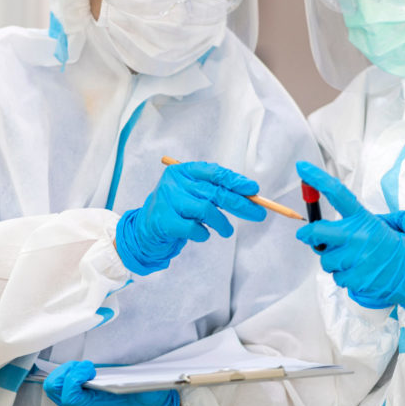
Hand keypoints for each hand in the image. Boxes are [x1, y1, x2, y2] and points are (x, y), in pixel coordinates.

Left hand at [43, 360, 178, 405]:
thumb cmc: (147, 402)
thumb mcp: (151, 394)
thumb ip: (144, 387)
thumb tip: (142, 378)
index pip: (70, 398)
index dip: (74, 379)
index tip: (91, 369)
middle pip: (54, 390)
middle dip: (65, 373)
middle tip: (85, 367)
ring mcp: (78, 402)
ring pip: (54, 386)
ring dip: (65, 371)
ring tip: (85, 367)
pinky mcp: (79, 395)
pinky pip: (60, 383)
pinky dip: (67, 372)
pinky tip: (84, 370)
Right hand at [116, 161, 265, 274]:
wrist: (146, 228)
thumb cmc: (176, 209)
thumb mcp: (192, 193)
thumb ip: (215, 191)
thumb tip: (251, 196)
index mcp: (183, 171)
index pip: (214, 172)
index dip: (236, 181)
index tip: (254, 190)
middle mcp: (174, 182)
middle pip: (214, 191)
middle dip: (240, 203)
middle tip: (259, 214)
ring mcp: (168, 200)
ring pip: (206, 209)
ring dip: (222, 223)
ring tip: (226, 231)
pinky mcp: (165, 221)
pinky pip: (194, 228)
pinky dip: (203, 234)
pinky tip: (202, 234)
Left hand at [294, 161, 404, 320]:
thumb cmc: (402, 248)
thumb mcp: (399, 224)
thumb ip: (397, 216)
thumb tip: (399, 222)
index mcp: (365, 220)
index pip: (338, 194)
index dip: (318, 179)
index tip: (302, 167)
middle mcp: (358, 238)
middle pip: (317, 232)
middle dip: (308, 234)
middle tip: (308, 235)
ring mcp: (355, 260)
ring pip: (326, 259)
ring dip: (334, 260)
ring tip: (356, 259)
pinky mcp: (355, 280)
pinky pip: (337, 277)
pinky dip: (345, 276)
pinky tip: (362, 273)